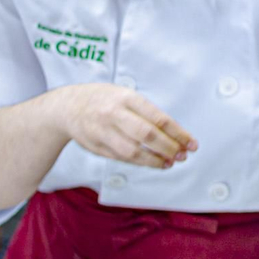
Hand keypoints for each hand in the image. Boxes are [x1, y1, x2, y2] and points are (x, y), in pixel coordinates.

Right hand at [45, 83, 196, 168]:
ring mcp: (103, 131)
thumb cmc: (103, 100)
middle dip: (169, 148)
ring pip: (134, 152)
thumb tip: (175, 134)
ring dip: (155, 160)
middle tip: (183, 155)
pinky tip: (153, 163)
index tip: (191, 143)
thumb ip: (147, 113)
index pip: (159, 118)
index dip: (178, 134)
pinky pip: (122, 158)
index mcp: (126, 98)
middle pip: (147, 135)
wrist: (67, 106)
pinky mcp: (96, 146)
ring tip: (170, 162)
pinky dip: (141, 163)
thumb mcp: (126, 95)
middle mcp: (114, 114)